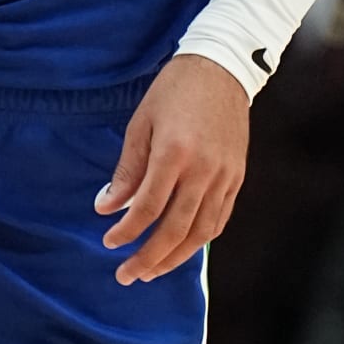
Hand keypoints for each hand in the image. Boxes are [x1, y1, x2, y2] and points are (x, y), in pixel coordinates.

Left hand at [95, 56, 249, 283]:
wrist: (223, 68)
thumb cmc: (174, 92)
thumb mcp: (141, 123)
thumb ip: (127, 169)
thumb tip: (107, 206)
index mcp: (174, 153)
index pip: (147, 208)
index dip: (126, 231)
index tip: (109, 242)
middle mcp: (203, 170)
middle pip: (175, 229)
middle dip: (148, 258)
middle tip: (126, 275)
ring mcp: (224, 176)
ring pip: (200, 231)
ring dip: (174, 257)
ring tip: (151, 271)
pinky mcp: (236, 177)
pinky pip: (219, 219)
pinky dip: (199, 239)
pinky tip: (181, 249)